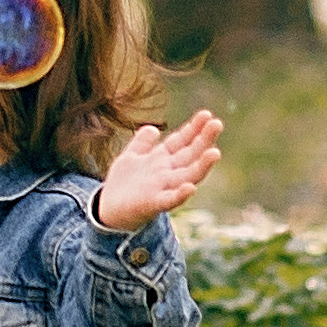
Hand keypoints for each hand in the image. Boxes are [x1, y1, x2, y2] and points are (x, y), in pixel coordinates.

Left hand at [96, 106, 226, 237]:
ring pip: (187, 176)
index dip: (193, 128)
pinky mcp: (153, 204)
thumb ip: (142, 143)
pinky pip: (169, 200)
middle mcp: (167, 173)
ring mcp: (162, 188)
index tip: (206, 114)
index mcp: (161, 160)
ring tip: (215, 152)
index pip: (181, 142)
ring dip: (202, 165)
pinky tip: (190, 188)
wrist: (108, 211)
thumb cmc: (123, 186)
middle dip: (204, 140)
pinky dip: (180, 195)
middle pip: (189, 155)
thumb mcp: (130, 158)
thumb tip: (153, 128)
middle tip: (217, 123)